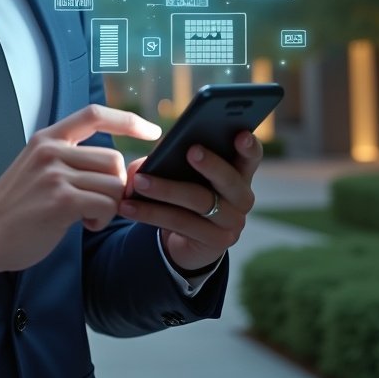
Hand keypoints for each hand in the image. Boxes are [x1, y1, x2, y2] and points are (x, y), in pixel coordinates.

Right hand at [0, 104, 161, 275]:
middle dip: (116, 185)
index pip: (94, 114)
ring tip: (87, 215)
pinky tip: (83, 224)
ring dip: (110, 205)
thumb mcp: (39, 169)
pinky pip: (107, 204)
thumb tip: (125, 166)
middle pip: (114, 158)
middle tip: (98, 203)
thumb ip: (74, 162)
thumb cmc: (15, 208)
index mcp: (46, 138)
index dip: (128, 119)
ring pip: (114, 182)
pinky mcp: (61, 200)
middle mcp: (51, 150)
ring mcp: (55, 174)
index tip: (151, 130)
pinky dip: (102, 218)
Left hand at [118, 131, 262, 273]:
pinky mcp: (214, 243)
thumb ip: (168, 161)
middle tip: (191, 151)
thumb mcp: (180, 174)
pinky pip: (180, 223)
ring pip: (200, 201)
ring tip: (138, 182)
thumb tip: (145, 164)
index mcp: (238, 173)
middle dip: (211, 164)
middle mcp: (242, 198)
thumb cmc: (184, 193)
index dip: (249, 146)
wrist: (186, 240)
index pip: (250, 157)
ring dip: (166, 190)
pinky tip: (127, 207)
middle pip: (229, 180)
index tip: (240, 134)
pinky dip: (150, 213)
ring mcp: (232, 223)